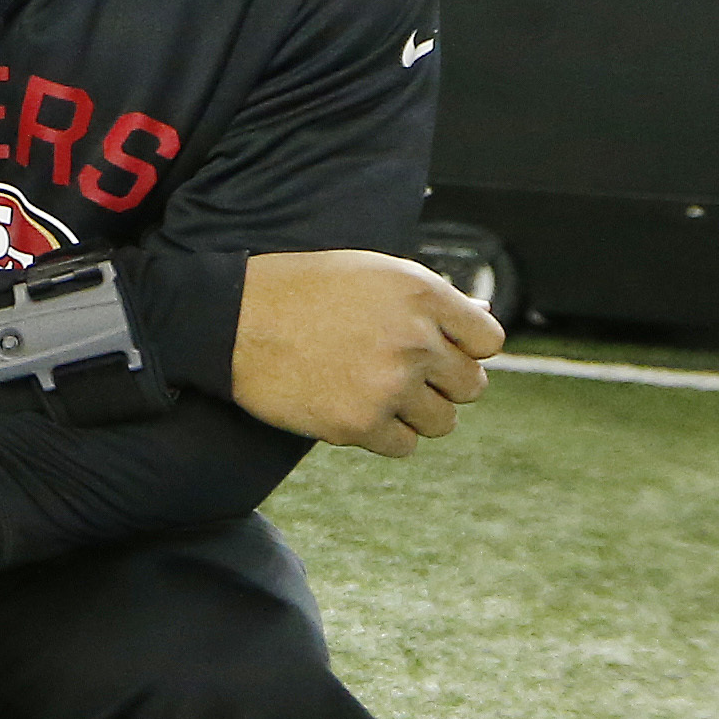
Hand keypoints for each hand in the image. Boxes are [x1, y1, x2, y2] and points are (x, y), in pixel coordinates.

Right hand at [232, 248, 498, 454]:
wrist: (229, 320)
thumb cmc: (299, 290)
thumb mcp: (370, 272)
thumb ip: (430, 297)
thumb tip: (482, 321)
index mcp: (422, 294)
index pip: (489, 341)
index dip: (464, 348)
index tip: (436, 350)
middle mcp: (414, 340)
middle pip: (471, 386)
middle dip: (440, 383)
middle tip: (400, 375)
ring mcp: (388, 385)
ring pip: (443, 421)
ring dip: (416, 413)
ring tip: (376, 394)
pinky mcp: (359, 424)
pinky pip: (404, 446)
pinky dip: (384, 434)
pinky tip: (354, 409)